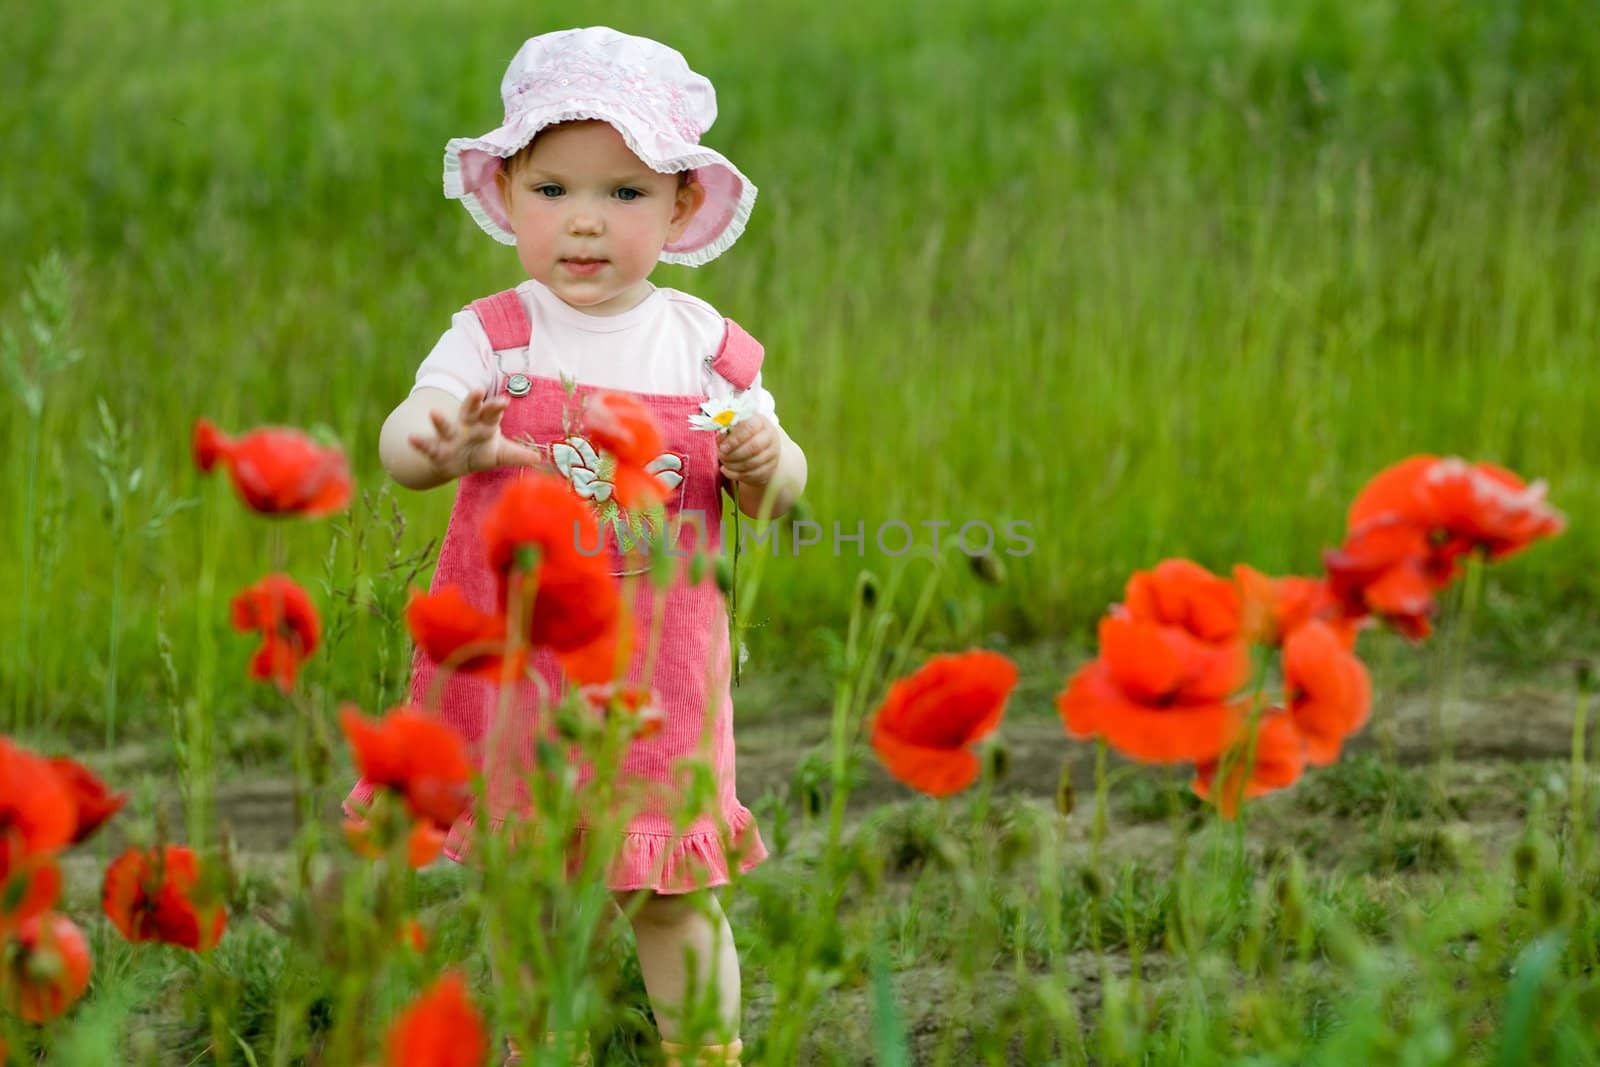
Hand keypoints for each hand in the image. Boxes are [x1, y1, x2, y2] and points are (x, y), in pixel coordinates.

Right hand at [407, 390, 540, 479]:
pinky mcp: (436, 449)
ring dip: (440, 420)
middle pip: (469, 411)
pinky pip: (427, 445)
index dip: (497, 407)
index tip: (504, 401)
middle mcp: (465, 426)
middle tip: (477, 390)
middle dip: (472, 401)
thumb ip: (516, 454)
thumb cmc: (480, 452)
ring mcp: (449, 436)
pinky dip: (419, 442)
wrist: (455, 462)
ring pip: (445, 426)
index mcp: (484, 424)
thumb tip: (539, 458)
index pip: (492, 413)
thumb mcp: (500, 454)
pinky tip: (411, 438)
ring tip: (434, 413)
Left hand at [719, 415, 781, 484]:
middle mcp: (771, 436)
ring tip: (724, 463)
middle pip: (753, 447)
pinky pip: (753, 475)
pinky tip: (727, 470)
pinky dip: (736, 475)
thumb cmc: (743, 433)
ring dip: (733, 465)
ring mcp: (773, 454)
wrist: (760, 444)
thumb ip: (727, 431)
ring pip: (753, 463)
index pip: (749, 428)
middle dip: (733, 454)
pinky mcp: (770, 468)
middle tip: (721, 456)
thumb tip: (721, 440)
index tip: (722, 447)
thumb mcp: (735, 427)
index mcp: (761, 422)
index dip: (734, 439)